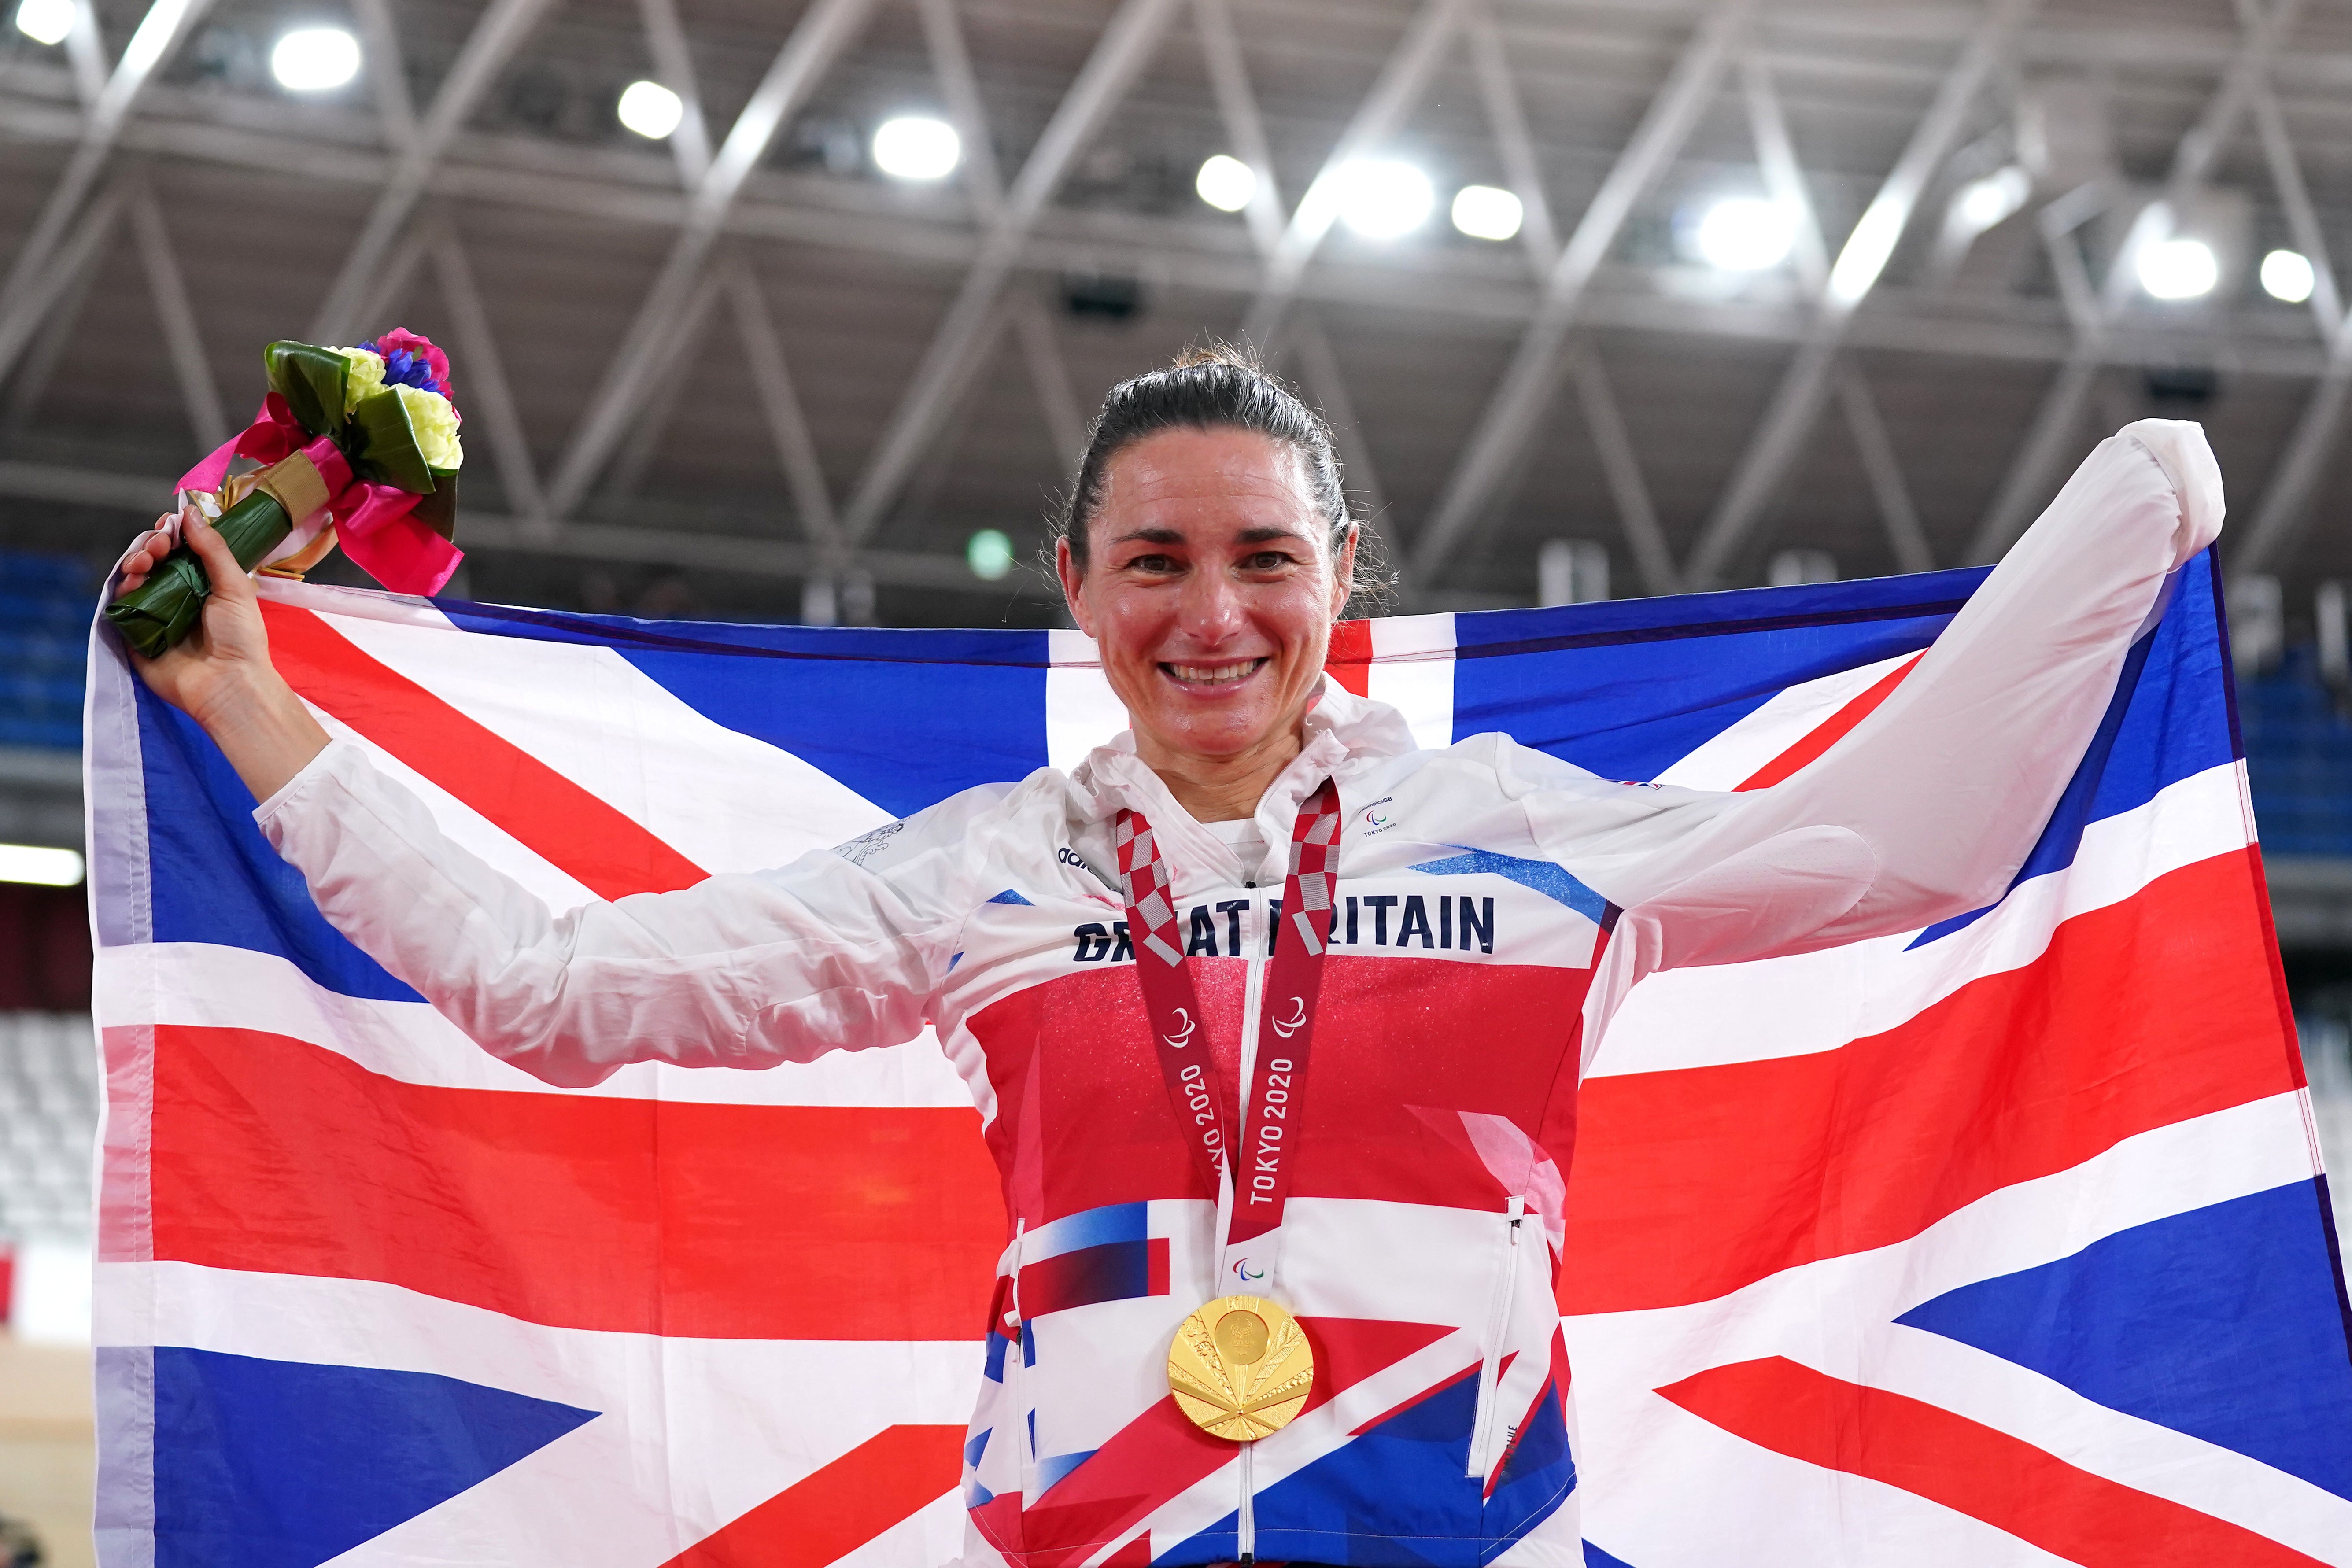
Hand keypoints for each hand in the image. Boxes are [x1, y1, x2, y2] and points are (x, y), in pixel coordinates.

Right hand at [114, 503, 329, 798]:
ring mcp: (155, 614)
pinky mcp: (136, 634)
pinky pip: (120, 606)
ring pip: (133, 578)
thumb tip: (190, 511)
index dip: (170, 534)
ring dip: (134, 561)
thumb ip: (212, 549)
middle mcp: (176, 596)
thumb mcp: (234, 585)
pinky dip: (122, 589)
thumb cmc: (240, 638)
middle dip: (150, 544)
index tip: (170, 524)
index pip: (178, 550)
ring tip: (143, 561)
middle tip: (158, 544)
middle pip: (152, 560)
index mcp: (202, 584)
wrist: (228, 684)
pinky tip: (132, 580)